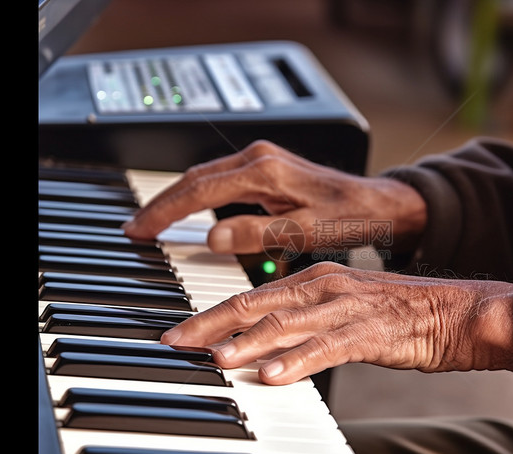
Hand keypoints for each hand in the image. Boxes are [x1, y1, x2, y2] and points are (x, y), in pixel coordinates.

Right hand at [122, 140, 426, 253]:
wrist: (376, 203)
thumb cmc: (349, 216)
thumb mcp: (305, 232)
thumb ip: (257, 233)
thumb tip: (212, 237)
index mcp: (265, 171)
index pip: (199, 190)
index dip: (165, 210)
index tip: (140, 229)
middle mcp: (259, 158)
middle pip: (195, 179)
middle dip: (162, 203)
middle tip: (136, 228)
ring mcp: (262, 160)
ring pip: (205, 177)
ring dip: (177, 198)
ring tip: (154, 223)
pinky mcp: (266, 167)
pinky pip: (220, 180)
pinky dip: (198, 195)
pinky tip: (188, 211)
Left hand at [161, 262, 512, 384]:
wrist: (463, 312)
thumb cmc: (405, 316)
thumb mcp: (346, 313)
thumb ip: (306, 325)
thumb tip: (265, 349)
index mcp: (319, 278)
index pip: (253, 295)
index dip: (213, 314)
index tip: (180, 332)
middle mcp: (327, 286)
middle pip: (259, 304)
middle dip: (213, 325)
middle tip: (178, 343)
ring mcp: (350, 307)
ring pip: (289, 323)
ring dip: (249, 342)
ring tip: (218, 358)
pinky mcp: (374, 331)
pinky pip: (330, 347)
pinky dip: (299, 361)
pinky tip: (275, 375)